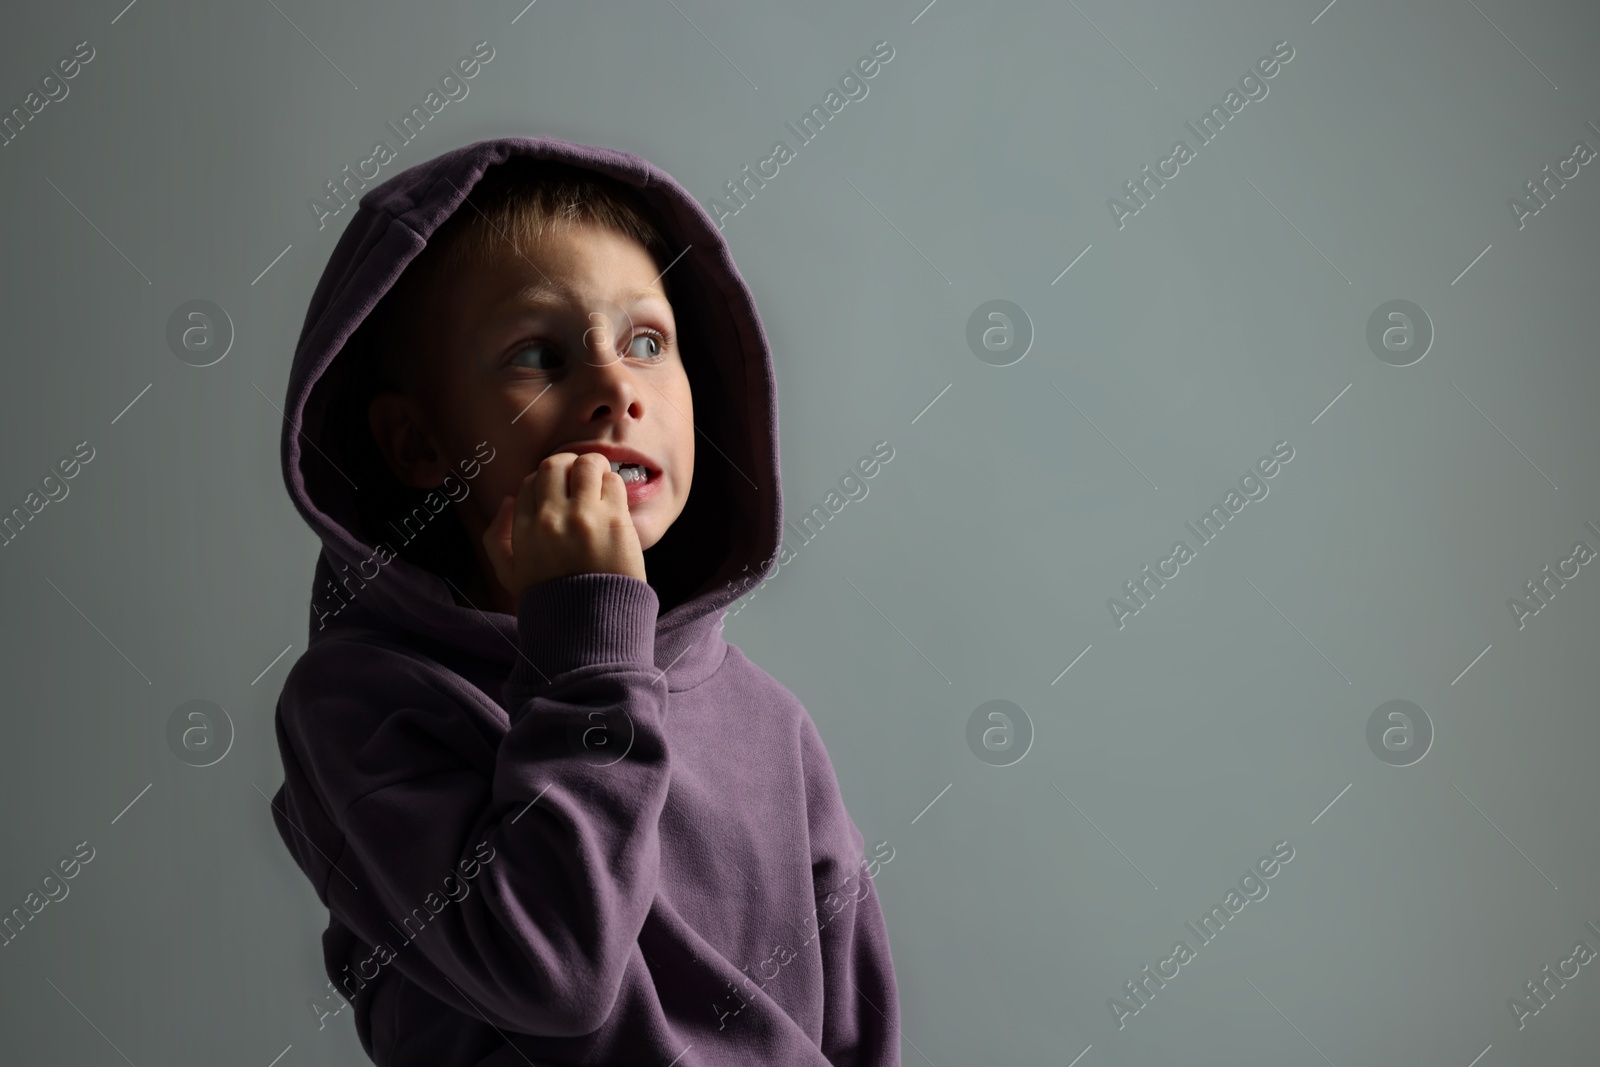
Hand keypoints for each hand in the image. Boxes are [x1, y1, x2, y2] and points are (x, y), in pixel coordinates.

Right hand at [483, 452, 646, 600]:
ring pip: (586, 465)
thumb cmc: (553, 598)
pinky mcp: (615, 520)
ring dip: (593, 467)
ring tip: (598, 480)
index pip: (529, 482)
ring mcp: (584, 517)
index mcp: (524, 529)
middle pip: (554, 465)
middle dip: (567, 465)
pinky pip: (613, 482)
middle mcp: (550, 519)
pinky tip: (613, 499)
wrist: (592, 622)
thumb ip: (496, 537)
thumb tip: (507, 499)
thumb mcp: (510, 573)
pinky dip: (613, 483)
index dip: (545, 480)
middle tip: (579, 478)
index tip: (558, 490)